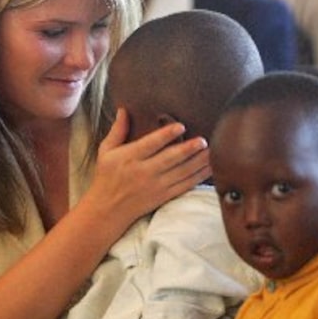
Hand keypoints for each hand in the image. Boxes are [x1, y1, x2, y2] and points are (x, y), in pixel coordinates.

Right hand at [85, 108, 209, 225]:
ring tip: (211, 151)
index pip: (150, 144)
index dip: (166, 135)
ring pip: (181, 172)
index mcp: (129, 157)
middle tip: (203, 140)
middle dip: (188, 149)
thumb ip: (117, 130)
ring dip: (198, 162)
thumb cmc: (106, 176)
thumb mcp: (106, 151)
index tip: (180, 126)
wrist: (107, 209)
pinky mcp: (163, 196)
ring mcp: (155, 186)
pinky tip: (209, 168)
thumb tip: (124, 109)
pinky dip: (198, 177)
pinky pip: (184, 186)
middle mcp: (143, 172)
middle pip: (170, 159)